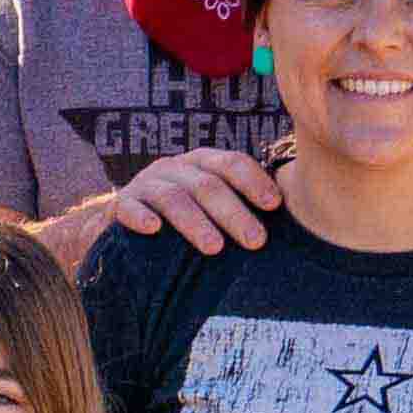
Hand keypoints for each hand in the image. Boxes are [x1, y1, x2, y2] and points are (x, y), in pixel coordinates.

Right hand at [96, 145, 290, 256]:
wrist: (122, 230)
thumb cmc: (182, 222)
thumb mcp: (211, 207)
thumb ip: (240, 207)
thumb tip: (294, 226)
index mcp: (201, 164)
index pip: (231, 163)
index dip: (254, 181)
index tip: (274, 206)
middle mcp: (173, 168)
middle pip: (207, 184)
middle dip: (234, 213)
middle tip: (256, 241)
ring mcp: (144, 185)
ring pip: (173, 198)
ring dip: (196, 223)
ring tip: (215, 248)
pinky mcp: (118, 205)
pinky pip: (128, 207)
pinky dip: (140, 216)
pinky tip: (154, 230)